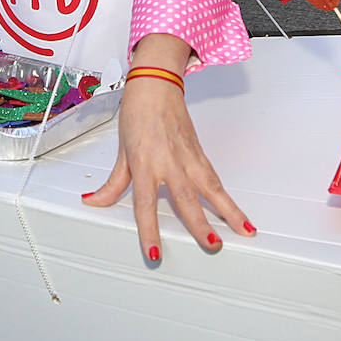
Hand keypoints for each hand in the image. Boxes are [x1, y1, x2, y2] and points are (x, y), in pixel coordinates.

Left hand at [83, 45, 254, 262]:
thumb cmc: (137, 115)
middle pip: (187, 200)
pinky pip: (215, 181)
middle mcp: (169, 164)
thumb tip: (94, 200)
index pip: (145, 206)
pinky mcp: (200, 155)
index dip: (149, 232)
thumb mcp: (122, 151)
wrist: (156, 86)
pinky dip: (228, 199)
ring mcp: (188, 159)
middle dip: (201, 224)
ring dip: (229, 212)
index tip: (154, 253)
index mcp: (144, 165)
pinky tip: (239, 214)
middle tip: (213, 244)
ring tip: (246, 231)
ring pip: (212, 190)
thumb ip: (113, 183)